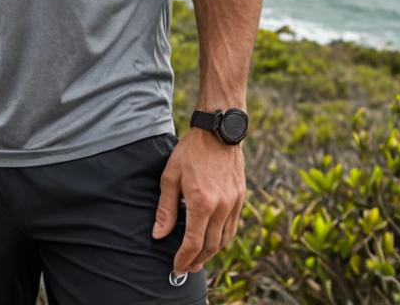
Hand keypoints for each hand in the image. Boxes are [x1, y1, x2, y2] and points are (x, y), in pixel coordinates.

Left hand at [151, 128, 244, 275]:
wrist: (218, 131)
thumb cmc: (191, 151)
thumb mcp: (171, 176)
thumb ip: (165, 209)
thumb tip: (158, 235)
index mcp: (201, 202)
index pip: (193, 242)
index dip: (184, 258)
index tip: (176, 266)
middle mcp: (221, 207)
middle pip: (210, 246)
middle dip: (197, 260)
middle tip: (186, 267)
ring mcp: (233, 203)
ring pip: (224, 240)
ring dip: (211, 253)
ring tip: (198, 258)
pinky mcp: (240, 198)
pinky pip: (233, 228)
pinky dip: (223, 239)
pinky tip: (213, 241)